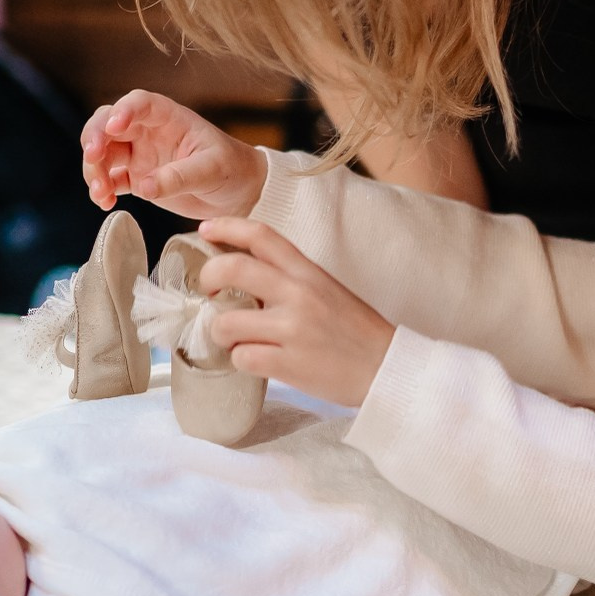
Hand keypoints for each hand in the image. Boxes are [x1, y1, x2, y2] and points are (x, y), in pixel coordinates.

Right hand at [81, 88, 266, 217]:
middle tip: (93, 158)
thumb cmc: (232, 169)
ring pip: (103, 152)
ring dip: (93, 169)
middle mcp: (148, 131)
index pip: (139, 103)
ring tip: (102, 192)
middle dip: (94, 138)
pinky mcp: (136, 178)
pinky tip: (105, 202)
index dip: (123, 110)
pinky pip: (110, 179)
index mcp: (169, 118)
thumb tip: (144, 186)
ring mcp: (140, 154)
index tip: (114, 126)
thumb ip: (179, 176)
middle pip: (108, 123)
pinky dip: (101, 189)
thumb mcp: (212, 170)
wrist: (240, 193)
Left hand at [195, 217, 394, 406]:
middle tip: (209, 291)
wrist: (388, 368)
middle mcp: (298, 294)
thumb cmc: (356, 331)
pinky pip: (242, 358)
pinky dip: (241, 361)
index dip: (227, 227)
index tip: (206, 230)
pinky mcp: (289, 364)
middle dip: (208, 278)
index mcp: (308, 272)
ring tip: (235, 339)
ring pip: (226, 322)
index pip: (261, 236)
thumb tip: (244, 278)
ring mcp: (292, 330)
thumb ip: (290, 279)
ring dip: (221, 332)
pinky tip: (255, 361)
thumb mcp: (328, 289)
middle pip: (233, 269)